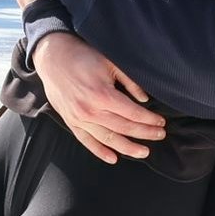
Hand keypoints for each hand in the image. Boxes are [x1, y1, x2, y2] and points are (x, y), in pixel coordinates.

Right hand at [31, 30, 165, 162]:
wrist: (53, 57)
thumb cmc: (84, 56)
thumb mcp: (110, 62)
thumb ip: (130, 82)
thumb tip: (145, 99)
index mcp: (102, 95)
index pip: (133, 113)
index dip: (149, 119)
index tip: (162, 122)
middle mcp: (91, 111)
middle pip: (124, 128)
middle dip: (144, 133)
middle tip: (160, 136)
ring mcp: (79, 119)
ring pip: (108, 139)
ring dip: (127, 148)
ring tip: (144, 152)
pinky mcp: (71, 121)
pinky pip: (87, 141)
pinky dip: (100, 151)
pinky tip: (113, 158)